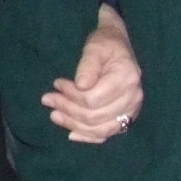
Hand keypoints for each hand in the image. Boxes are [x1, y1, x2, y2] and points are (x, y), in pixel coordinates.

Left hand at [43, 3, 143, 143]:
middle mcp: (133, 98)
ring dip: (74, 125)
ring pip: (100, 129)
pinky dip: (88, 136)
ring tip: (54, 115)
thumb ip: (88, 65)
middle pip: (95, 116)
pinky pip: (107, 133)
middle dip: (67, 109)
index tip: (56, 84)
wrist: (118, 46)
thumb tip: (80, 85)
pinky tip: (72, 134)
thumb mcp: (95, 47)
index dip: (71, 95)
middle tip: (47, 99)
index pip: (93, 99)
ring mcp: (131, 110)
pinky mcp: (126, 117)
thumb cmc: (106, 43)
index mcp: (127, 78)